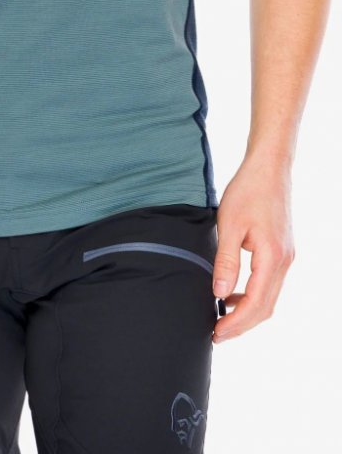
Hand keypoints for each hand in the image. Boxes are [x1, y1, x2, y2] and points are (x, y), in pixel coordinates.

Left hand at [212, 152, 295, 342]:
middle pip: (266, 307)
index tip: (216, 333)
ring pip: (269, 297)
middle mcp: (284, 261)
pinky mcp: (282, 250)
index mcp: (272, 257)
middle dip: (242, 324)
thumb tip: (219, 294)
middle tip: (216, 334)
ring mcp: (286, 257)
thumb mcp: (229, 225)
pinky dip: (253, 295)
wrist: (268, 168)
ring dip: (247, 311)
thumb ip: (226, 261)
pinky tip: (233, 293)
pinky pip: (269, 283)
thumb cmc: (247, 191)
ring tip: (221, 317)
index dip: (236, 323)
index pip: (256, 304)